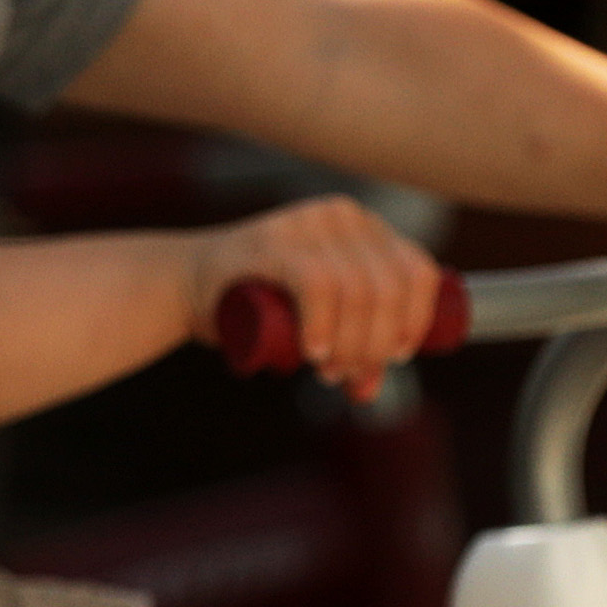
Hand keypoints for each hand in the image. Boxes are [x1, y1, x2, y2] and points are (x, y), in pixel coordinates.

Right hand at [202, 190, 447, 400]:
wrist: (189, 284)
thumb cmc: (256, 304)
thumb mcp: (315, 319)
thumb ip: (343, 344)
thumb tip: (370, 391)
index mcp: (368, 228)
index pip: (418, 271)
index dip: (417, 320)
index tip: (396, 356)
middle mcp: (345, 216)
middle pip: (389, 288)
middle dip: (376, 345)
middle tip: (350, 378)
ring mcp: (309, 223)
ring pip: (358, 291)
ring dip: (351, 344)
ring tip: (328, 374)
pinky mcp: (273, 241)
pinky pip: (317, 284)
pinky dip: (322, 324)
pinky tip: (314, 352)